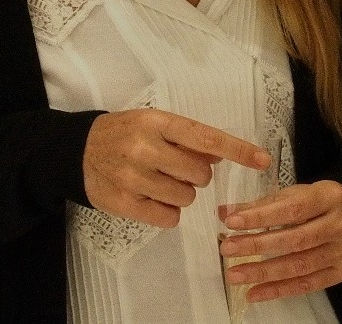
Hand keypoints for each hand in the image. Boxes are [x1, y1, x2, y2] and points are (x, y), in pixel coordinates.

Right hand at [83, 109, 268, 228]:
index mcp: (157, 122)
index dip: (238, 150)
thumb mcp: (153, 123)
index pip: (206, 138)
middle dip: (197, 175)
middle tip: (176, 168)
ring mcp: (133, 177)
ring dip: (181, 193)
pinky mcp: (125, 204)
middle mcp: (145, 148)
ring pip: (186, 198)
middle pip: (201, 174)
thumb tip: (220, 155)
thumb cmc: (125, 133)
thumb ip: (186, 137)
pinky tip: (152, 198)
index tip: (263, 160)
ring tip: (160, 182)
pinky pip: (169, 218)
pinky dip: (168, 211)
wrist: (78, 150)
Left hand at [217, 180, 341, 302]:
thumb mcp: (296, 194)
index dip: (261, 217)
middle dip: (257, 245)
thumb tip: (225, 212)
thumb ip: (262, 204)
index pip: (292, 209)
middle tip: (228, 249)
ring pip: (299, 265)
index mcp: (331, 196)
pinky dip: (278, 290)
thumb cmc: (320, 203)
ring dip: (263, 272)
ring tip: (235, 274)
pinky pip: (307, 285)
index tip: (231, 222)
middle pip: (295, 239)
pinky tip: (255, 292)